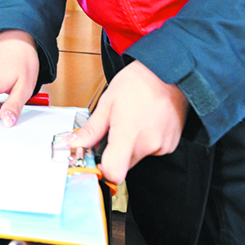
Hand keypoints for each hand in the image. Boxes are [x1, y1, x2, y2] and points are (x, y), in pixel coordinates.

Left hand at [70, 61, 188, 183]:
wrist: (168, 72)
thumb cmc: (138, 82)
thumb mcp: (107, 102)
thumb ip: (91, 130)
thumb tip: (72, 144)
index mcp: (129, 133)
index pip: (114, 172)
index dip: (103, 170)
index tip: (97, 160)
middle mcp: (148, 144)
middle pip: (124, 165)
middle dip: (115, 152)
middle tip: (115, 130)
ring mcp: (162, 145)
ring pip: (137, 157)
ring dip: (131, 146)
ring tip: (134, 121)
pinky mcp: (171, 145)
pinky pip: (152, 151)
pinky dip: (146, 141)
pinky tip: (146, 123)